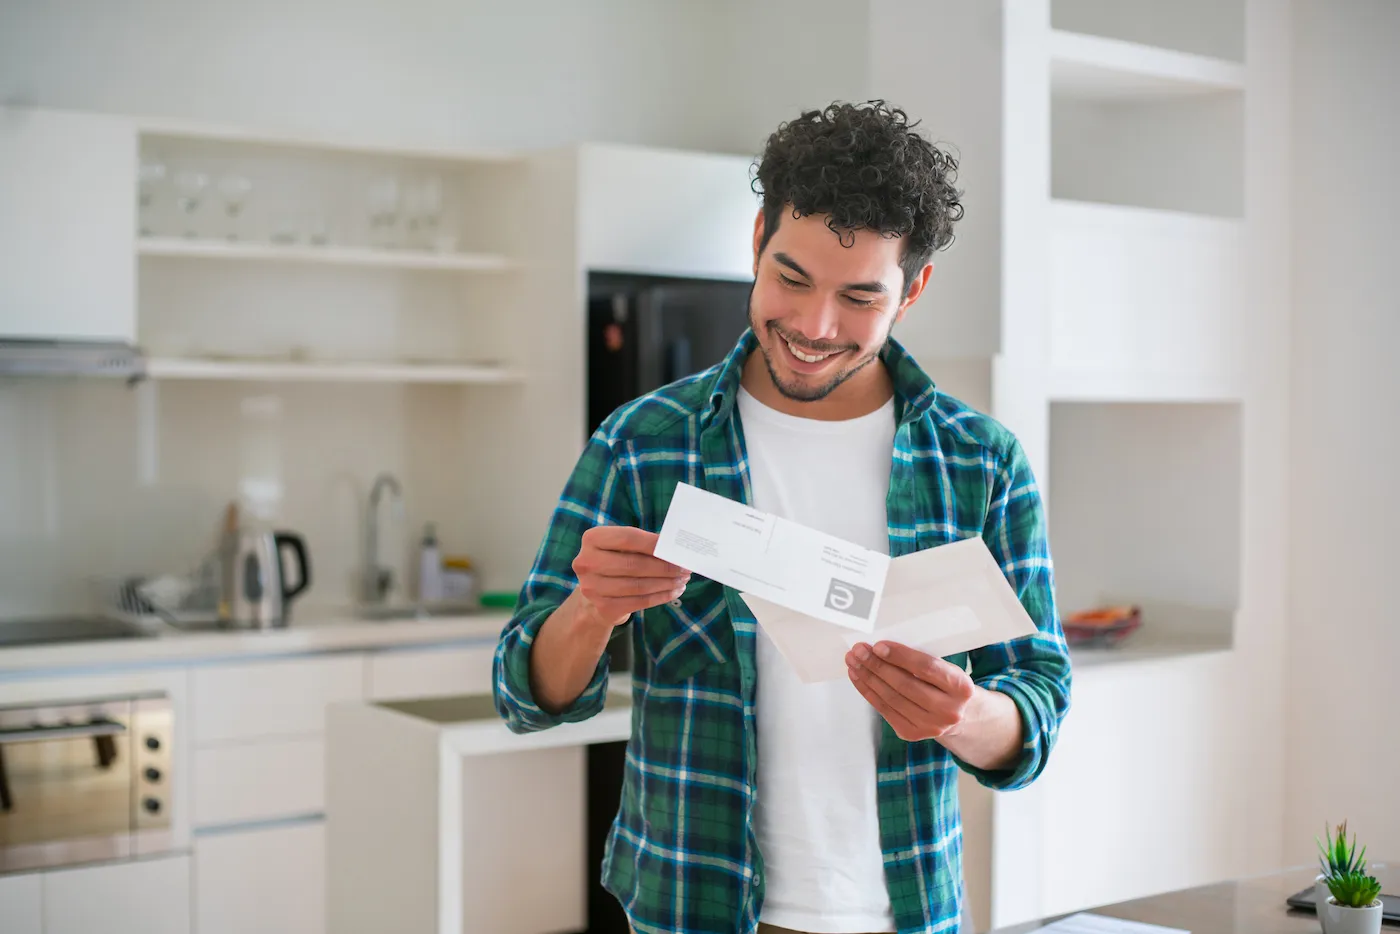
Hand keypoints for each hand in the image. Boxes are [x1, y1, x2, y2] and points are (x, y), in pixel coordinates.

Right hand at [571, 526, 689, 628]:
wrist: (597, 589)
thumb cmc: (617, 559)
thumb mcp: (624, 546)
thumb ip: (645, 544)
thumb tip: (676, 548)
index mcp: (592, 539)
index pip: (628, 538)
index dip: (654, 544)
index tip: (676, 548)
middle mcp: (586, 562)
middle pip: (634, 564)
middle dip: (665, 566)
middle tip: (684, 567)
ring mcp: (592, 587)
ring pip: (639, 586)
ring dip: (666, 583)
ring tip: (682, 579)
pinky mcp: (603, 607)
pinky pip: (639, 602)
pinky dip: (661, 597)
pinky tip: (673, 591)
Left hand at [846, 642, 976, 742]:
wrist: (960, 717)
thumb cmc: (947, 685)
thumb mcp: (946, 669)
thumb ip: (921, 661)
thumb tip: (882, 648)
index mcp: (961, 687)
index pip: (926, 668)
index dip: (900, 656)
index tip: (878, 646)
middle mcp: (949, 710)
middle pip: (904, 684)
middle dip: (877, 665)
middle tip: (859, 651)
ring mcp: (930, 726)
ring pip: (891, 698)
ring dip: (868, 678)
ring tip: (854, 662)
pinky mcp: (912, 733)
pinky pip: (884, 710)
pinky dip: (868, 692)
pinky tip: (859, 678)